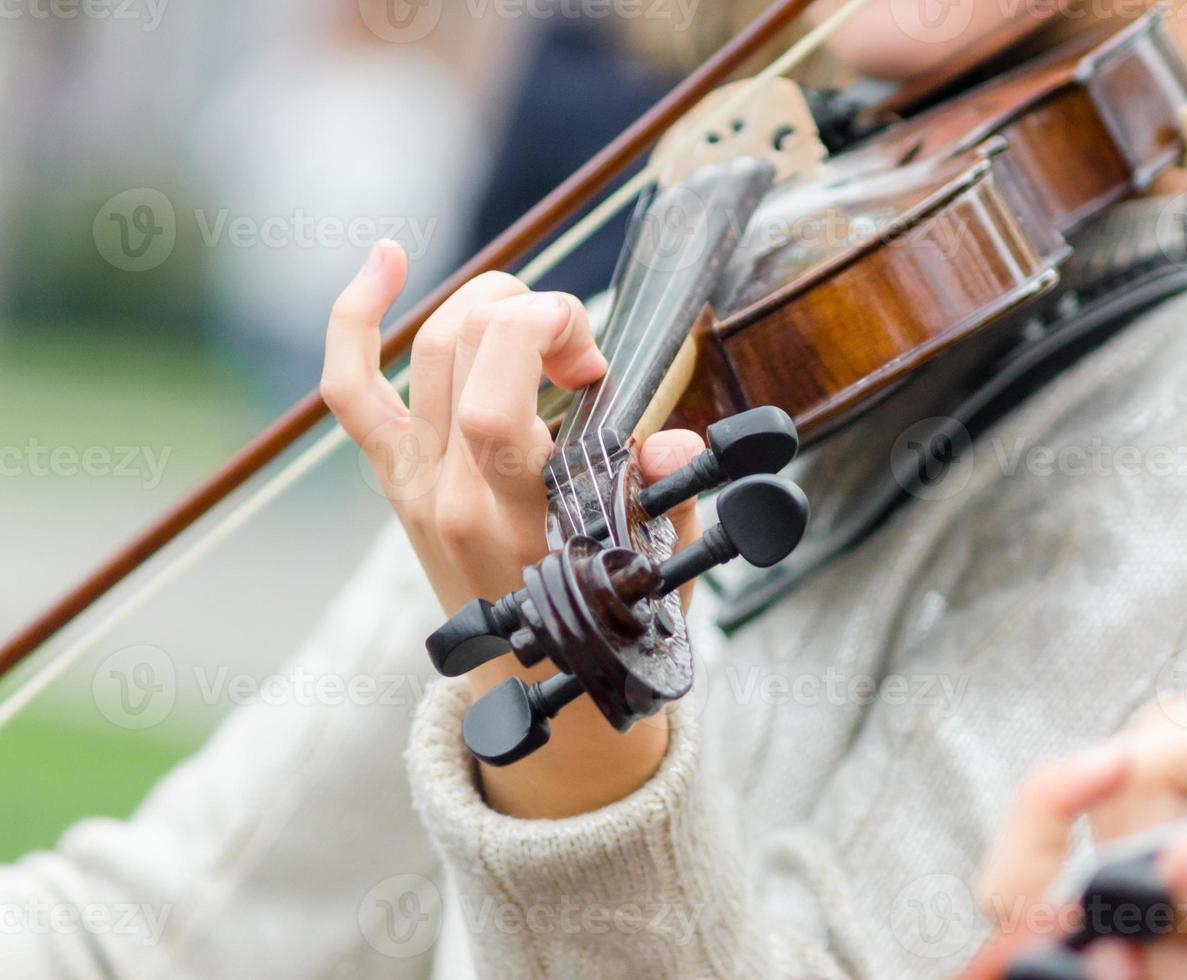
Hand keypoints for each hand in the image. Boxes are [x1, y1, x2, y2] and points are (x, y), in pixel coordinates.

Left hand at [321, 241, 705, 815]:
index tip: (597, 359)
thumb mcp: (657, 566)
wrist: (532, 686)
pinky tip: (386, 258)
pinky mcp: (394, 476)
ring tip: (535, 326)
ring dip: (486, 305)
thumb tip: (671, 444)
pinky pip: (351, 386)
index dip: (547, 335)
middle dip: (532, 311)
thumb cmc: (603, 619)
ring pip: (424, 346)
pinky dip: (358, 316)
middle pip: (462, 346)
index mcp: (512, 517)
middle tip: (581, 354)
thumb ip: (665, 499)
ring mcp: (412, 483)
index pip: (494, 398)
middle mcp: (449, 494)